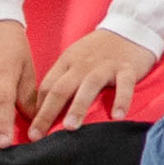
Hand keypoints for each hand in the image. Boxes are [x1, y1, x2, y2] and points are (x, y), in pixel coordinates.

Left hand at [28, 28, 158, 139]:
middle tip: (38, 136)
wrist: (131, 28)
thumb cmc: (100, 49)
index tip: (32, 130)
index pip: (47, 87)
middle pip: (61, 89)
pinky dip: (121, 100)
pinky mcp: (127, 68)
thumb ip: (63, 79)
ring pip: (88, 87)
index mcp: (67, 62)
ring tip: (70, 127)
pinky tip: (117, 117)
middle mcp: (82, 65)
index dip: (38, 109)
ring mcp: (105, 66)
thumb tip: (44, 107)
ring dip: (78, 107)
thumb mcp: (75, 58)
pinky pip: (124, 86)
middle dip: (47, 113)